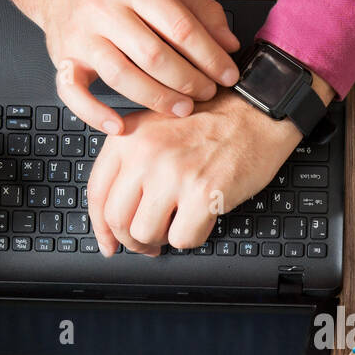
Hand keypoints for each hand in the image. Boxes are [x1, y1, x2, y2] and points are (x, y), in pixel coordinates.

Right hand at [0, 0, 240, 132]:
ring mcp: (80, 35)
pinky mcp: (62, 58)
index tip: (228, 75)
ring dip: (157, 99)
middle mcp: (103, 7)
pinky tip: (120, 126)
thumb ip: (199, 8)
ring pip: (121, 76)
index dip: (210, 56)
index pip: (180, 26)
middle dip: (188, 81)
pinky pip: (73, 92)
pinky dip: (95, 114)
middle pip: (153, 55)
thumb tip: (230, 44)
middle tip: (207, 94)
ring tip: (182, 109)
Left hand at [86, 91, 304, 255]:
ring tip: (176, 226)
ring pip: (145, 233)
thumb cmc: (214, 119)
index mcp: (128, 137)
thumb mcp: (157, 126)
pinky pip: (183, 239)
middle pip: (117, 219)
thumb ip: (132, 162)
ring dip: (161, 240)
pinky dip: (192, 237)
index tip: (109, 243)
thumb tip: (115, 216)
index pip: (97, 192)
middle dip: (132, 240)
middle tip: (147, 244)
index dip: (101, 227)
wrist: (256, 110)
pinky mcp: (203, 194)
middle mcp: (145, 154)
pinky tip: (201, 219)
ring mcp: (173, 174)